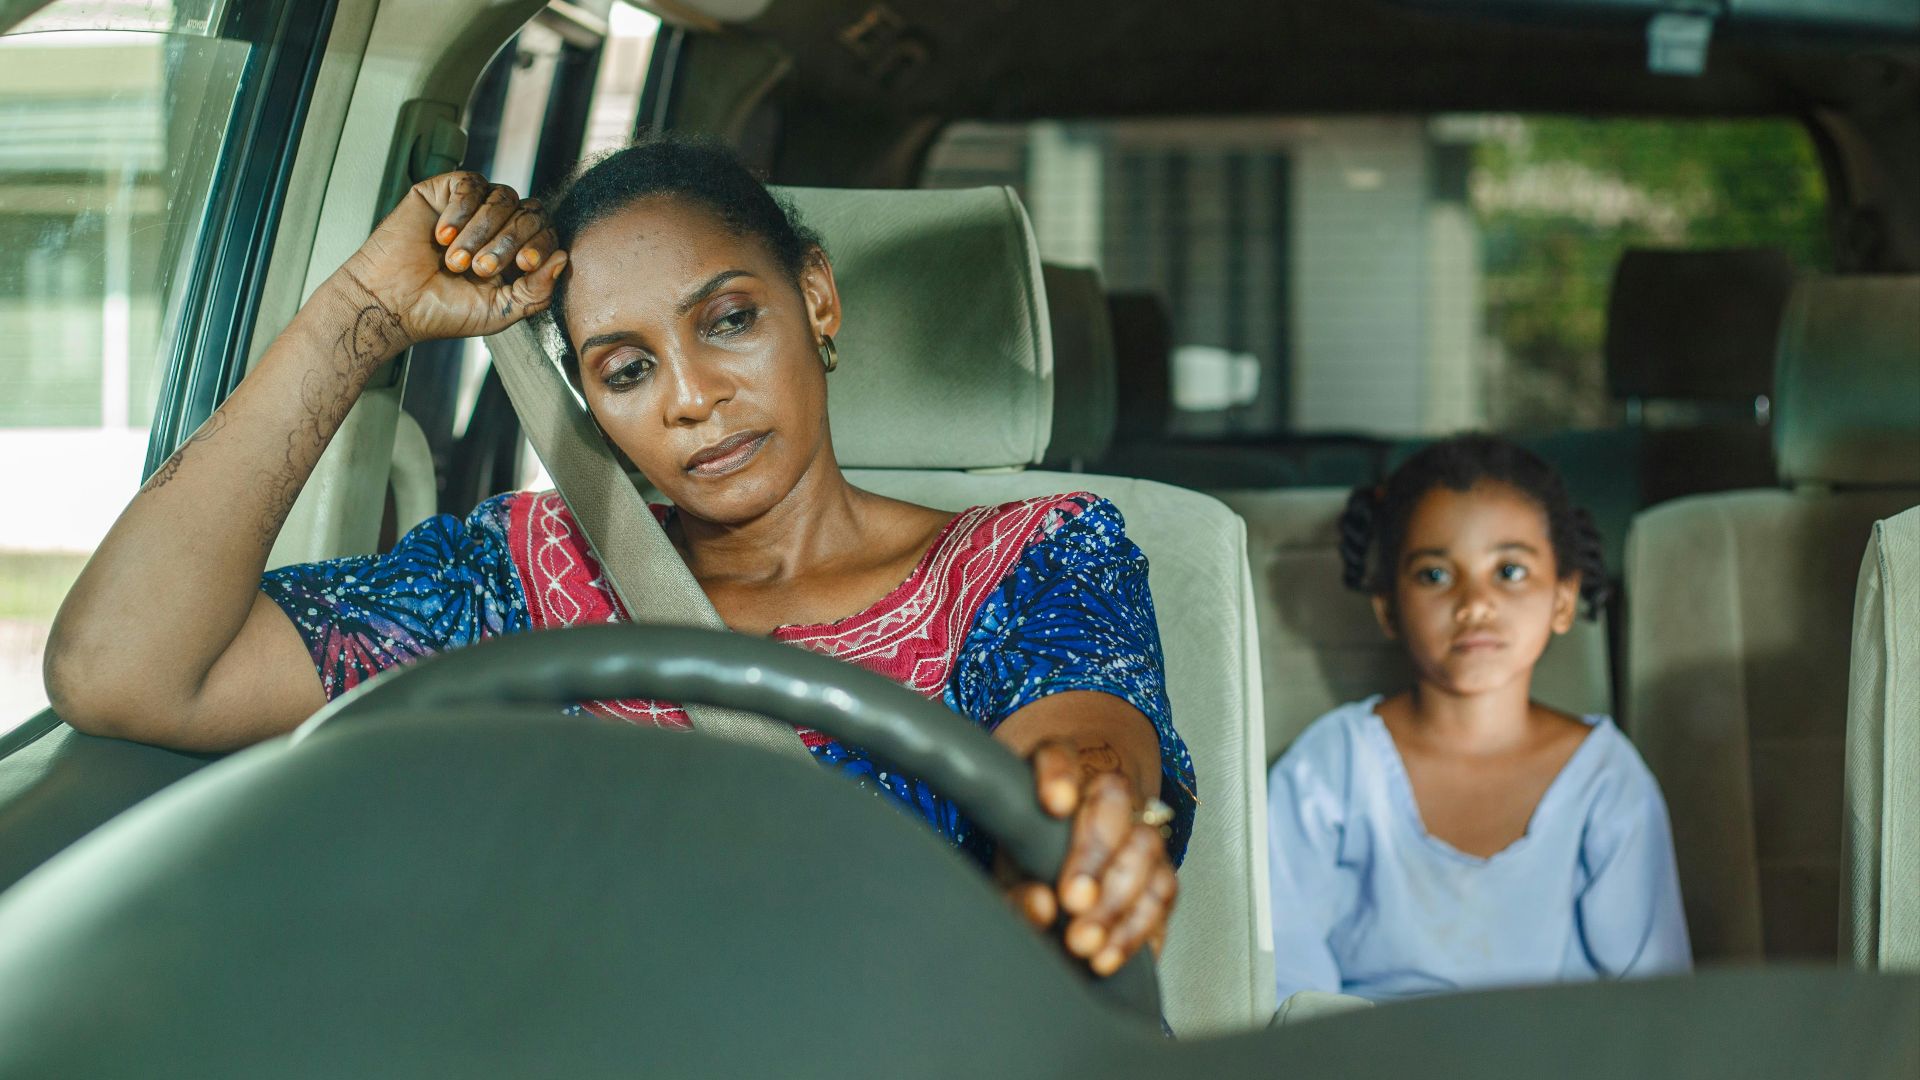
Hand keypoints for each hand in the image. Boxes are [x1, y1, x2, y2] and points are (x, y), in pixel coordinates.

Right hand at [335, 171, 567, 347]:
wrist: (393, 304)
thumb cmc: (443, 311)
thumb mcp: (500, 311)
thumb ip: (537, 292)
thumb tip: (562, 258)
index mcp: (515, 252)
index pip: (546, 233)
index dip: (541, 245)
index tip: (524, 266)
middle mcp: (498, 226)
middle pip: (529, 212)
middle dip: (507, 243)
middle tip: (480, 269)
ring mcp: (473, 206)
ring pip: (503, 196)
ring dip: (481, 231)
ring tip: (455, 260)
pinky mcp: (444, 191)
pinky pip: (470, 184)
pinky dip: (461, 210)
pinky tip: (442, 236)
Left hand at [1006, 742, 1177, 977]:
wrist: (1065, 873)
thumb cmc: (1030, 863)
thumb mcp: (1009, 877)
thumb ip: (1014, 892)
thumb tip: (1040, 907)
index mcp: (1056, 776)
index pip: (1058, 755)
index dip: (1059, 774)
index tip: (1054, 803)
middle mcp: (1104, 795)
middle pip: (1114, 801)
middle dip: (1096, 854)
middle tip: (1073, 900)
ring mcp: (1139, 829)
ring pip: (1146, 847)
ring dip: (1117, 900)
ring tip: (1084, 942)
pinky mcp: (1161, 872)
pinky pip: (1163, 894)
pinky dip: (1137, 929)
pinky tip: (1108, 953)